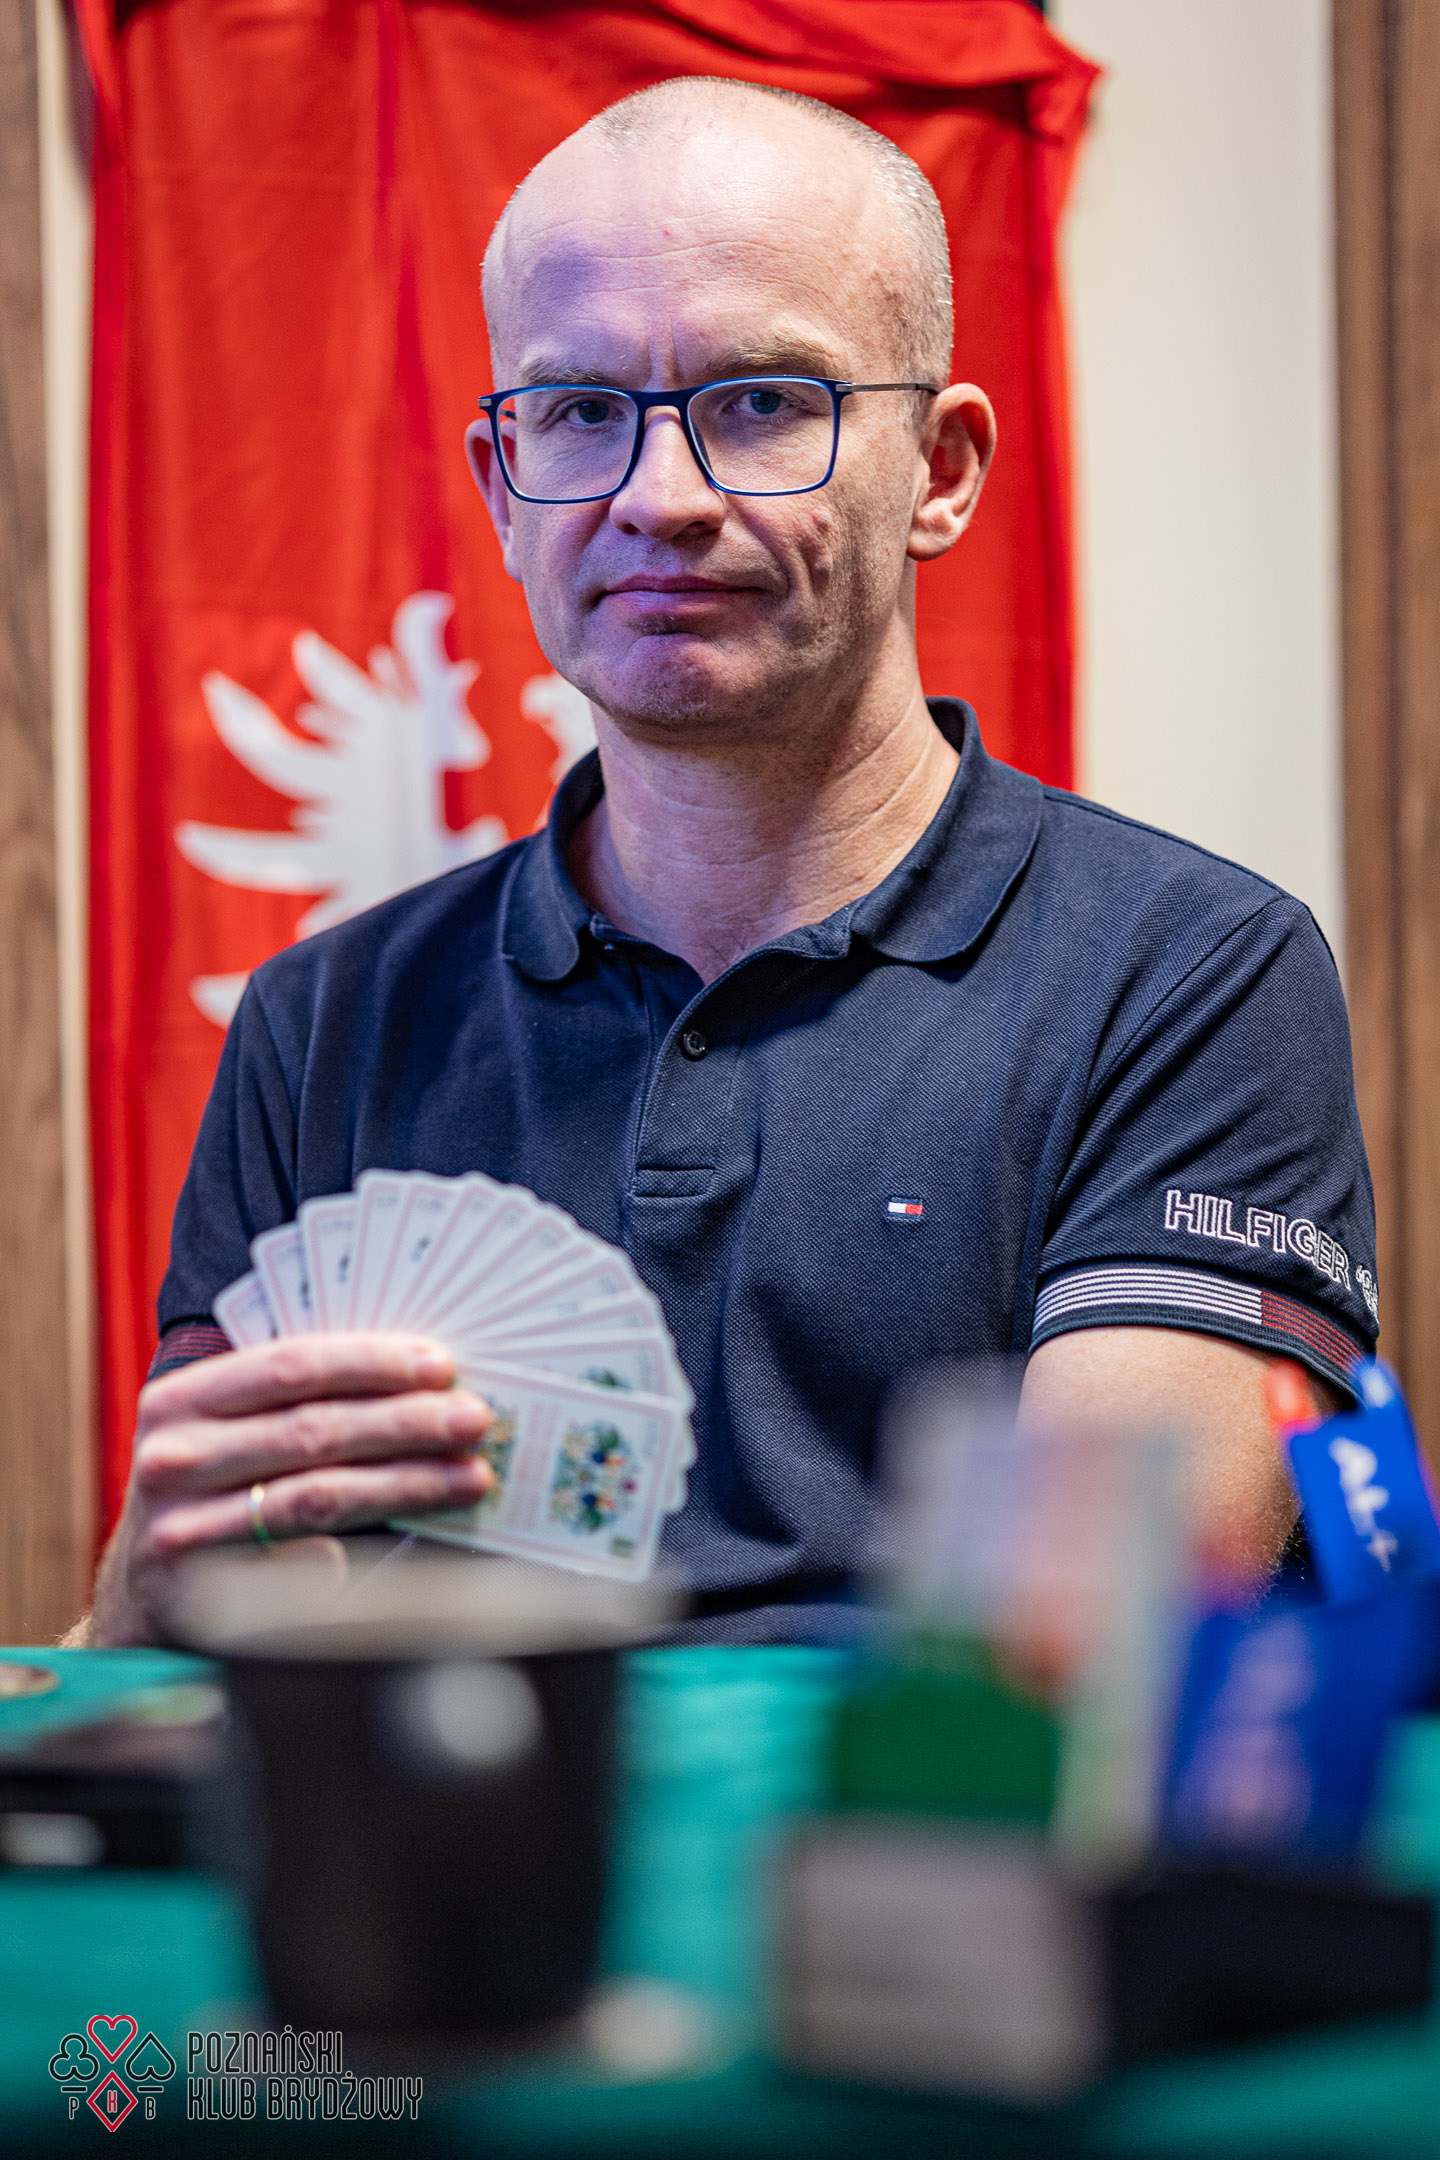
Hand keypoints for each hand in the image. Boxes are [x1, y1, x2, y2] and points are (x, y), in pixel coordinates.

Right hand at [87, 1334, 492, 1645]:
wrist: (146, 1598)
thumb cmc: (214, 1494)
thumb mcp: (226, 1433)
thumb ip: (293, 1401)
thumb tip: (420, 1378)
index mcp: (181, 1400)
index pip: (290, 1364)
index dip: (371, 1361)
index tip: (441, 1365)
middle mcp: (174, 1459)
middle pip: (314, 1430)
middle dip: (407, 1421)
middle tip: (474, 1418)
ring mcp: (186, 1529)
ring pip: (321, 1496)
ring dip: (409, 1482)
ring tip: (471, 1475)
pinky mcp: (211, 1592)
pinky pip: (310, 1560)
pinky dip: (373, 1544)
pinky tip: (425, 1534)